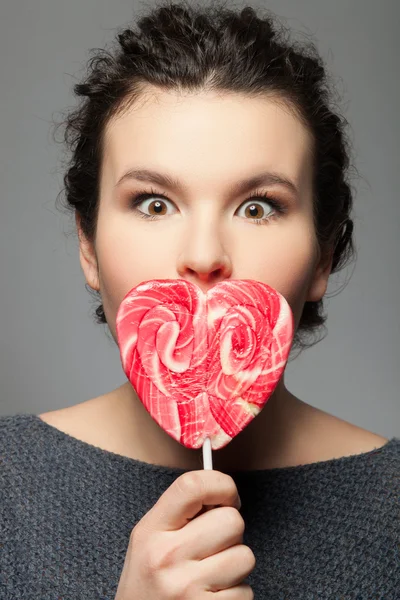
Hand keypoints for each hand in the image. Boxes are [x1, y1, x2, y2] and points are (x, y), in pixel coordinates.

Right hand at [115, 469, 254, 598]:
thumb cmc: (149, 586)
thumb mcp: (148, 542)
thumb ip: (180, 515)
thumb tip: (224, 492)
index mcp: (151, 531)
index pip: (193, 486)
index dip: (221, 485)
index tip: (228, 497)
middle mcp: (166, 556)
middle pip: (232, 520)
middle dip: (230, 533)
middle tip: (213, 548)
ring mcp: (186, 588)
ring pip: (245, 557)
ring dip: (234, 567)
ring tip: (210, 577)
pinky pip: (245, 593)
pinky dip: (235, 596)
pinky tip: (211, 598)